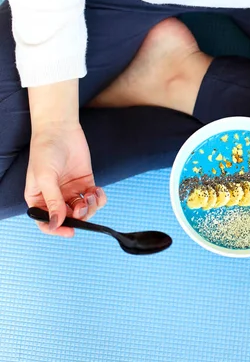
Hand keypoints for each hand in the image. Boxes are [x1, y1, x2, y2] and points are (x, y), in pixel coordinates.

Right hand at [25, 122, 106, 237]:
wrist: (59, 129)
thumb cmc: (45, 151)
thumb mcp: (45, 178)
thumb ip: (52, 201)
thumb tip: (56, 223)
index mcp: (39, 199)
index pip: (47, 223)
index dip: (58, 230)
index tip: (70, 231)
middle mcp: (55, 197)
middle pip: (69, 218)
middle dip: (78, 216)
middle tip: (82, 206)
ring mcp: (71, 190)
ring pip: (84, 210)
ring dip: (90, 207)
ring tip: (90, 195)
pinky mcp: (85, 182)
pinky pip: (94, 198)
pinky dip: (98, 198)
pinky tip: (97, 190)